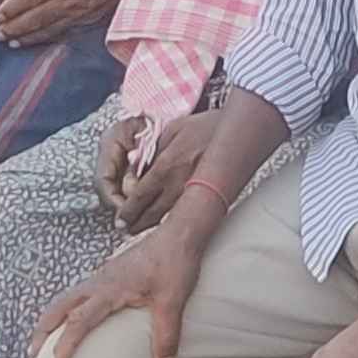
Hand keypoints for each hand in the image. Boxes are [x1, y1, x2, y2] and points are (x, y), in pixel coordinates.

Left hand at [0, 0, 139, 47]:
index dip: (13, 6)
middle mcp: (69, 0)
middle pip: (36, 17)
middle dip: (15, 27)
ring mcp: (80, 13)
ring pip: (48, 29)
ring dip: (28, 37)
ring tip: (11, 43)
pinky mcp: (89, 20)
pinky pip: (64, 32)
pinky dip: (48, 38)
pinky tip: (38, 41)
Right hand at [34, 227, 201, 357]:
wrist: (181, 232)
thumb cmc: (175, 262)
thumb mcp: (172, 301)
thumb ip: (166, 335)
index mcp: (110, 289)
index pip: (80, 319)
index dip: (65, 343)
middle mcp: (100, 281)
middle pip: (61, 305)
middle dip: (44, 329)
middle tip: (33, 352)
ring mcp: (103, 275)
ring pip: (68, 297)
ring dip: (53, 317)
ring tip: (45, 339)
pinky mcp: (110, 274)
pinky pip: (80, 292)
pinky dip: (67, 307)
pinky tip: (73, 317)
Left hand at [104, 108, 216, 232]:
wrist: (238, 132)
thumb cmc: (205, 127)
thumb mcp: (173, 129)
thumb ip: (154, 149)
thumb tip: (138, 167)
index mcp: (166, 165)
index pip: (140, 195)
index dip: (128, 211)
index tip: (119, 220)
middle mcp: (178, 184)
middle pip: (152, 213)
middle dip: (136, 224)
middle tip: (125, 230)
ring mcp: (193, 193)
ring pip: (168, 218)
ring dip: (152, 227)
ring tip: (140, 230)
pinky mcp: (206, 197)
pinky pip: (183, 214)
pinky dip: (171, 220)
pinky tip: (165, 223)